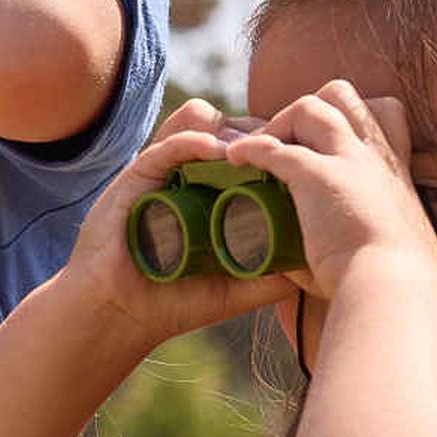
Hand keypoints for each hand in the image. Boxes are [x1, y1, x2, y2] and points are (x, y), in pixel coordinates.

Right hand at [51, 100, 288, 354]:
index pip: (245, 144)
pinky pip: (168, 146)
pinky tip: (216, 151)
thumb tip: (316, 269)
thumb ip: (272, 277)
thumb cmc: (174, 302)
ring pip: (199, 121)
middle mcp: (186, 172)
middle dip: (259, 131)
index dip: (273, 142)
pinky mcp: (136, 175)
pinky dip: (194, 141)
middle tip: (283, 150)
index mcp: (209, 189)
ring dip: (230, 130)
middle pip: (229, 125)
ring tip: (252, 153)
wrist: (120, 316)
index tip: (300, 157)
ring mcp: (161, 170)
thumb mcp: (236, 289)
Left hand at [223, 83, 436, 305]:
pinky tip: (234, 160)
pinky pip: (274, 147)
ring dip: (278, 124)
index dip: (354, 117)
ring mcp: (347, 162)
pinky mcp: (317, 177)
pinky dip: (250, 149)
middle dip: (307, 110)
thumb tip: (314, 260)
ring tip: (258, 154)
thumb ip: (354, 243)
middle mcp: (374, 158)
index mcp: (395, 173)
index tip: (329, 146)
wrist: (397, 291)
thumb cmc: (393, 285)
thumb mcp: (386, 252)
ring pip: (309, 107)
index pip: (387, 113)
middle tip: (286, 147)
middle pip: (341, 94)